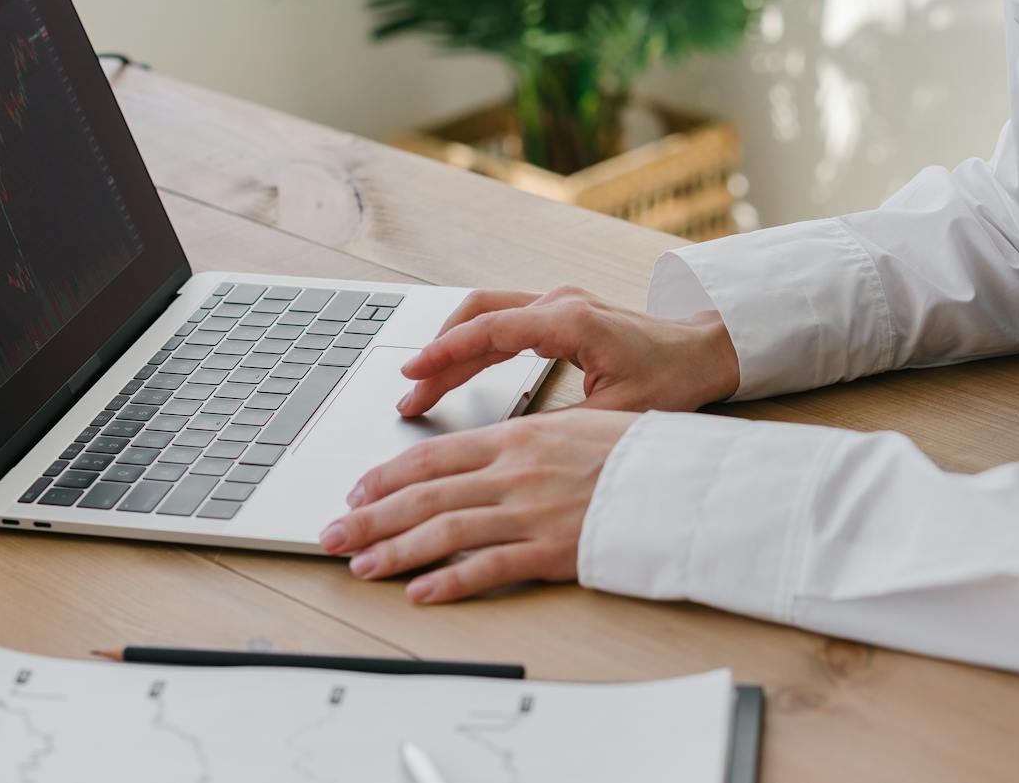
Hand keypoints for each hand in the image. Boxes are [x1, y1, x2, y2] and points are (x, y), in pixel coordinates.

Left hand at [321, 409, 637, 601]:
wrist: (686, 479)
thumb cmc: (638, 452)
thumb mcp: (574, 427)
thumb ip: (524, 444)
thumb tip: (481, 461)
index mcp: (519, 436)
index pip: (435, 456)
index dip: (387, 475)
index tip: (357, 490)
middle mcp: (516, 471)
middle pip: (425, 494)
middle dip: (370, 516)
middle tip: (331, 533)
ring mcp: (532, 511)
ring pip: (445, 530)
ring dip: (395, 550)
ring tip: (361, 565)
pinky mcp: (553, 550)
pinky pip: (489, 567)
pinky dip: (450, 581)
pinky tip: (421, 592)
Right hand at [395, 285, 739, 416]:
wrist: (707, 350)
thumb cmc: (673, 379)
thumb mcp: (616, 413)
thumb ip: (559, 425)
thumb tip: (505, 446)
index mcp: (570, 321)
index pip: (490, 330)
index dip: (445, 353)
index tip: (413, 374)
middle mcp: (559, 303)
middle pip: (478, 316)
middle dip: (438, 352)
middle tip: (408, 391)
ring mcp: (559, 304)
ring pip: (487, 315)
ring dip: (453, 347)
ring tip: (422, 386)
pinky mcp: (561, 314)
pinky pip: (505, 323)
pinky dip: (475, 345)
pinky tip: (457, 372)